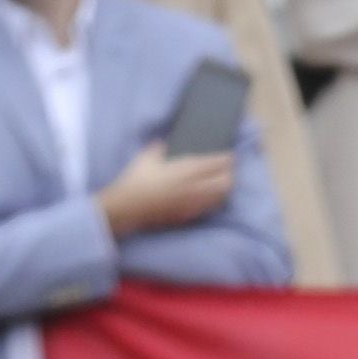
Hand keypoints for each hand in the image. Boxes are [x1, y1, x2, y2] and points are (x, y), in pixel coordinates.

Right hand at [96, 144, 236, 238]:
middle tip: (226, 170)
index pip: (218, 163)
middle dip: (230, 175)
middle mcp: (195, 188)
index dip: (227, 158)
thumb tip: (165, 142)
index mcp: (187, 170)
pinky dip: (212, 201)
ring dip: (223, 189)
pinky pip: (208, 208)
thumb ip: (160, 147)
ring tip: (220, 183)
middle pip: (227, 182)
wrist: (127, 209)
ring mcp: (192, 204)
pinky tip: (206, 197)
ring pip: (221, 197)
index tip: (229, 155)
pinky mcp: (187, 216)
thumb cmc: (136, 180)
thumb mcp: (147, 157)